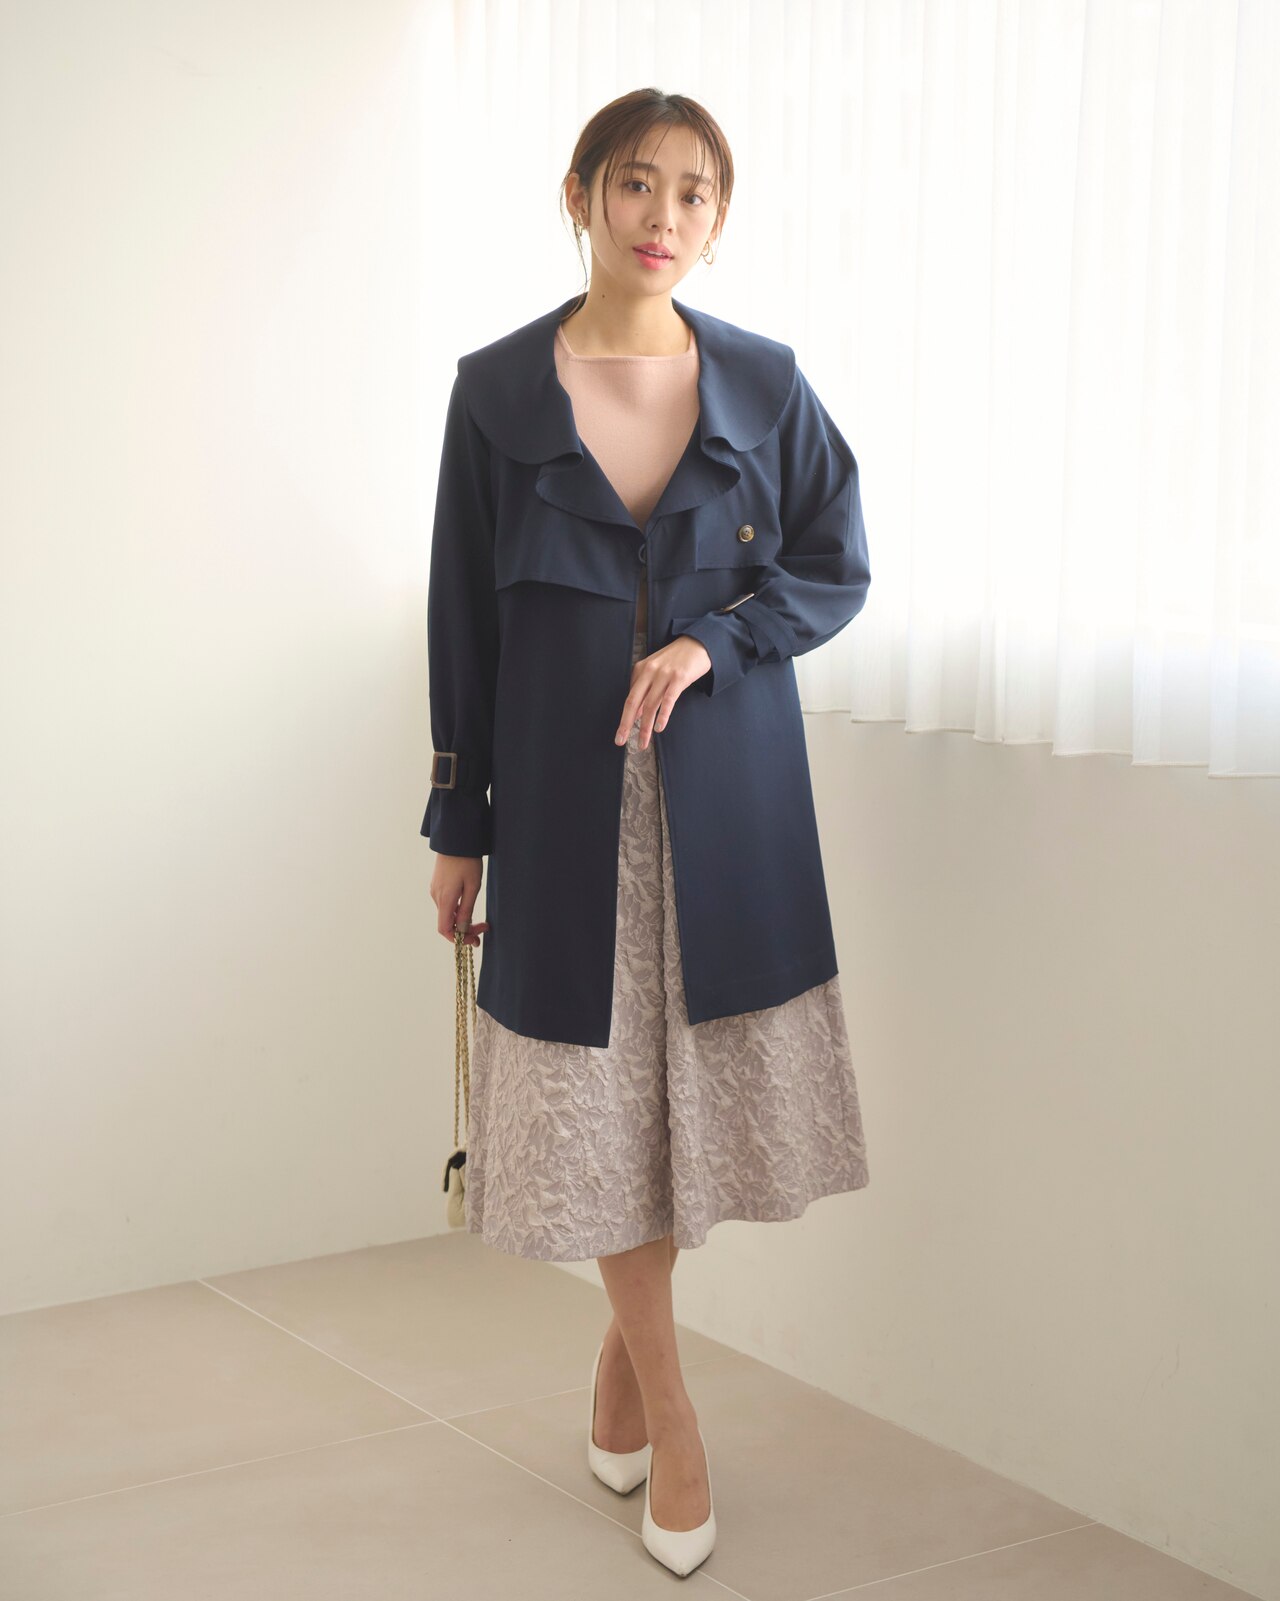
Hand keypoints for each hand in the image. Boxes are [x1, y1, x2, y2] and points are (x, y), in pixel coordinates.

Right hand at [431, 854, 489, 945]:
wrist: (456, 839)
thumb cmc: (467, 861)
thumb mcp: (473, 887)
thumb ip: (467, 910)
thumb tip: (463, 930)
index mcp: (445, 899)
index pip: (444, 929)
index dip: (458, 939)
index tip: (474, 940)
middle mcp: (436, 896)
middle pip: (447, 923)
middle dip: (465, 930)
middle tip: (484, 930)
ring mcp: (435, 890)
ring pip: (448, 914)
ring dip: (463, 920)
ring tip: (481, 921)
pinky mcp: (438, 885)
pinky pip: (447, 904)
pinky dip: (458, 911)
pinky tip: (470, 907)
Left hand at [614, 635, 711, 749]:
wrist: (698, 643)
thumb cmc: (677, 660)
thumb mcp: (657, 671)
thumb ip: (646, 689)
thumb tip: (635, 714)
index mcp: (641, 669)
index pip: (630, 697)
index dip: (625, 717)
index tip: (621, 734)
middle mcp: (650, 671)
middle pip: (633, 701)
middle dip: (625, 723)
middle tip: (620, 740)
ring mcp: (664, 674)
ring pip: (650, 705)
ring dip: (645, 727)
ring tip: (642, 743)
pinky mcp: (679, 677)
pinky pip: (668, 700)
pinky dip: (663, 715)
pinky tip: (659, 728)